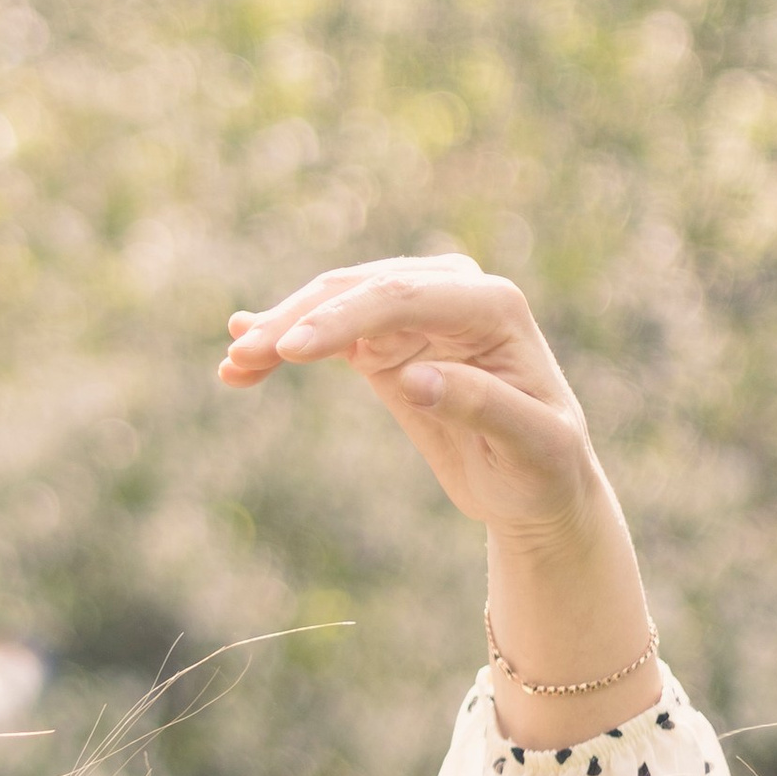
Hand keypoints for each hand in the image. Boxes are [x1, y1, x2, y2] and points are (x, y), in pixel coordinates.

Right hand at [216, 255, 596, 536]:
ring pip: (334, 305)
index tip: (290, 351)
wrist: (535, 484)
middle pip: (358, 291)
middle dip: (297, 321)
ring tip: (232, 363)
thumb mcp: (532, 447)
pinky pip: (328, 334)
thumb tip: (415, 377)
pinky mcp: (389, 340)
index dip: (342, 319)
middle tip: (242, 356)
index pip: (402, 296)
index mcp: (492, 305)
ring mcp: (416, 311)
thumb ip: (480, 406)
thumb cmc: (544, 466)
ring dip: (280, 331)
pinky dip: (286, 345)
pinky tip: (242, 354)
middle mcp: (453, 292)